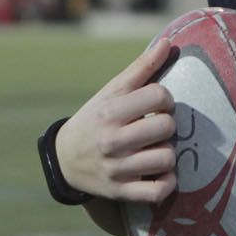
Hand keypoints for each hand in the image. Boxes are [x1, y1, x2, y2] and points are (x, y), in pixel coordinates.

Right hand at [57, 38, 177, 203]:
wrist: (66, 158)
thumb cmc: (96, 118)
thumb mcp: (112, 91)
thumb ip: (142, 68)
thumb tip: (169, 42)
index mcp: (110, 112)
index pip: (159, 96)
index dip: (165, 99)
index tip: (157, 105)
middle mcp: (112, 141)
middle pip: (166, 127)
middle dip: (167, 125)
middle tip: (156, 128)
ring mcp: (117, 169)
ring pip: (167, 158)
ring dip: (168, 153)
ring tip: (156, 149)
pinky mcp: (122, 192)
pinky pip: (158, 191)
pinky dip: (168, 183)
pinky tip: (162, 173)